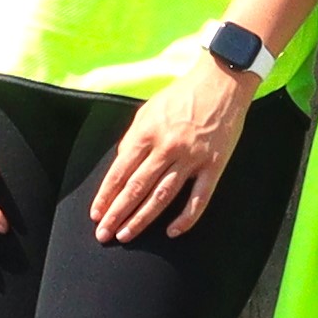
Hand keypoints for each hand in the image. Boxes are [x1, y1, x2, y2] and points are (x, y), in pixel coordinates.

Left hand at [88, 61, 255, 239]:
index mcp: (147, 133)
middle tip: (104, 233)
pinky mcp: (214, 165)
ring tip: (126, 235)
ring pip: (162, 195)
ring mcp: (191, 158)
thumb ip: (133, 138)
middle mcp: (167, 147)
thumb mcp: (148, 110)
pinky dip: (186, 218)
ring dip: (142, 218)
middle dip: (117, 213)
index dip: (106, 195)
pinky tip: (172, 231)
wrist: (220, 82)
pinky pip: (199, 198)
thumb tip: (120, 163)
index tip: (97, 214)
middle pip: (137, 187)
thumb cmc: (181, 96)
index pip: (120, 171)